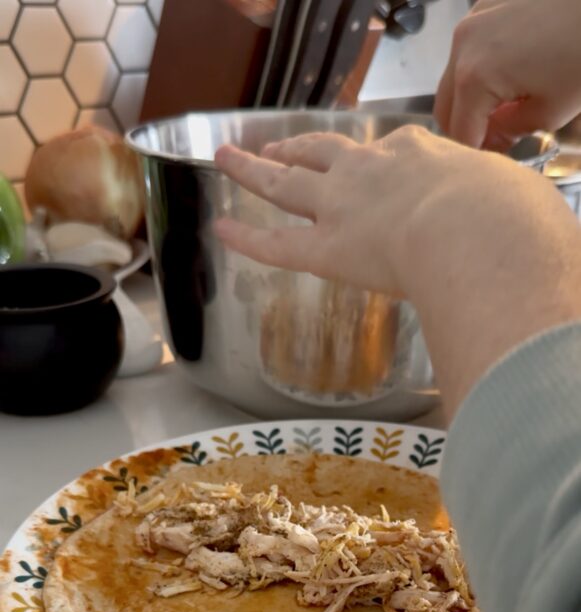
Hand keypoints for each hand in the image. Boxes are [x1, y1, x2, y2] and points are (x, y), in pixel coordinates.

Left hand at [215, 127, 580, 417]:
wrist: (479, 229)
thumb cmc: (507, 218)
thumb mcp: (515, 200)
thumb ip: (501, 211)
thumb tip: (518, 227)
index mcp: (421, 155)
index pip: (393, 152)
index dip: (381, 159)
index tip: (380, 164)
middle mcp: (372, 172)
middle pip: (322, 153)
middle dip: (296, 148)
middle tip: (276, 146)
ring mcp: (343, 207)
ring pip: (287, 184)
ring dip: (254, 170)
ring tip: (229, 159)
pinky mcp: (327, 249)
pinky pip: (276, 243)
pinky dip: (246, 237)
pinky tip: (221, 228)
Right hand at [435, 0, 580, 150]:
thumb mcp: (551, 110)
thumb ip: (510, 132)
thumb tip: (493, 138)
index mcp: (474, 76)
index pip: (460, 134)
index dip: (475, 156)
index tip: (492, 163)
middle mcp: (464, 45)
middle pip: (446, 107)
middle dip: (467, 128)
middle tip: (495, 141)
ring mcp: (473, 19)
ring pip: (454, 77)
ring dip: (471, 98)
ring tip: (507, 105)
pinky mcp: (487, 4)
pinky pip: (470, 49)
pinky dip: (481, 68)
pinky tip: (512, 72)